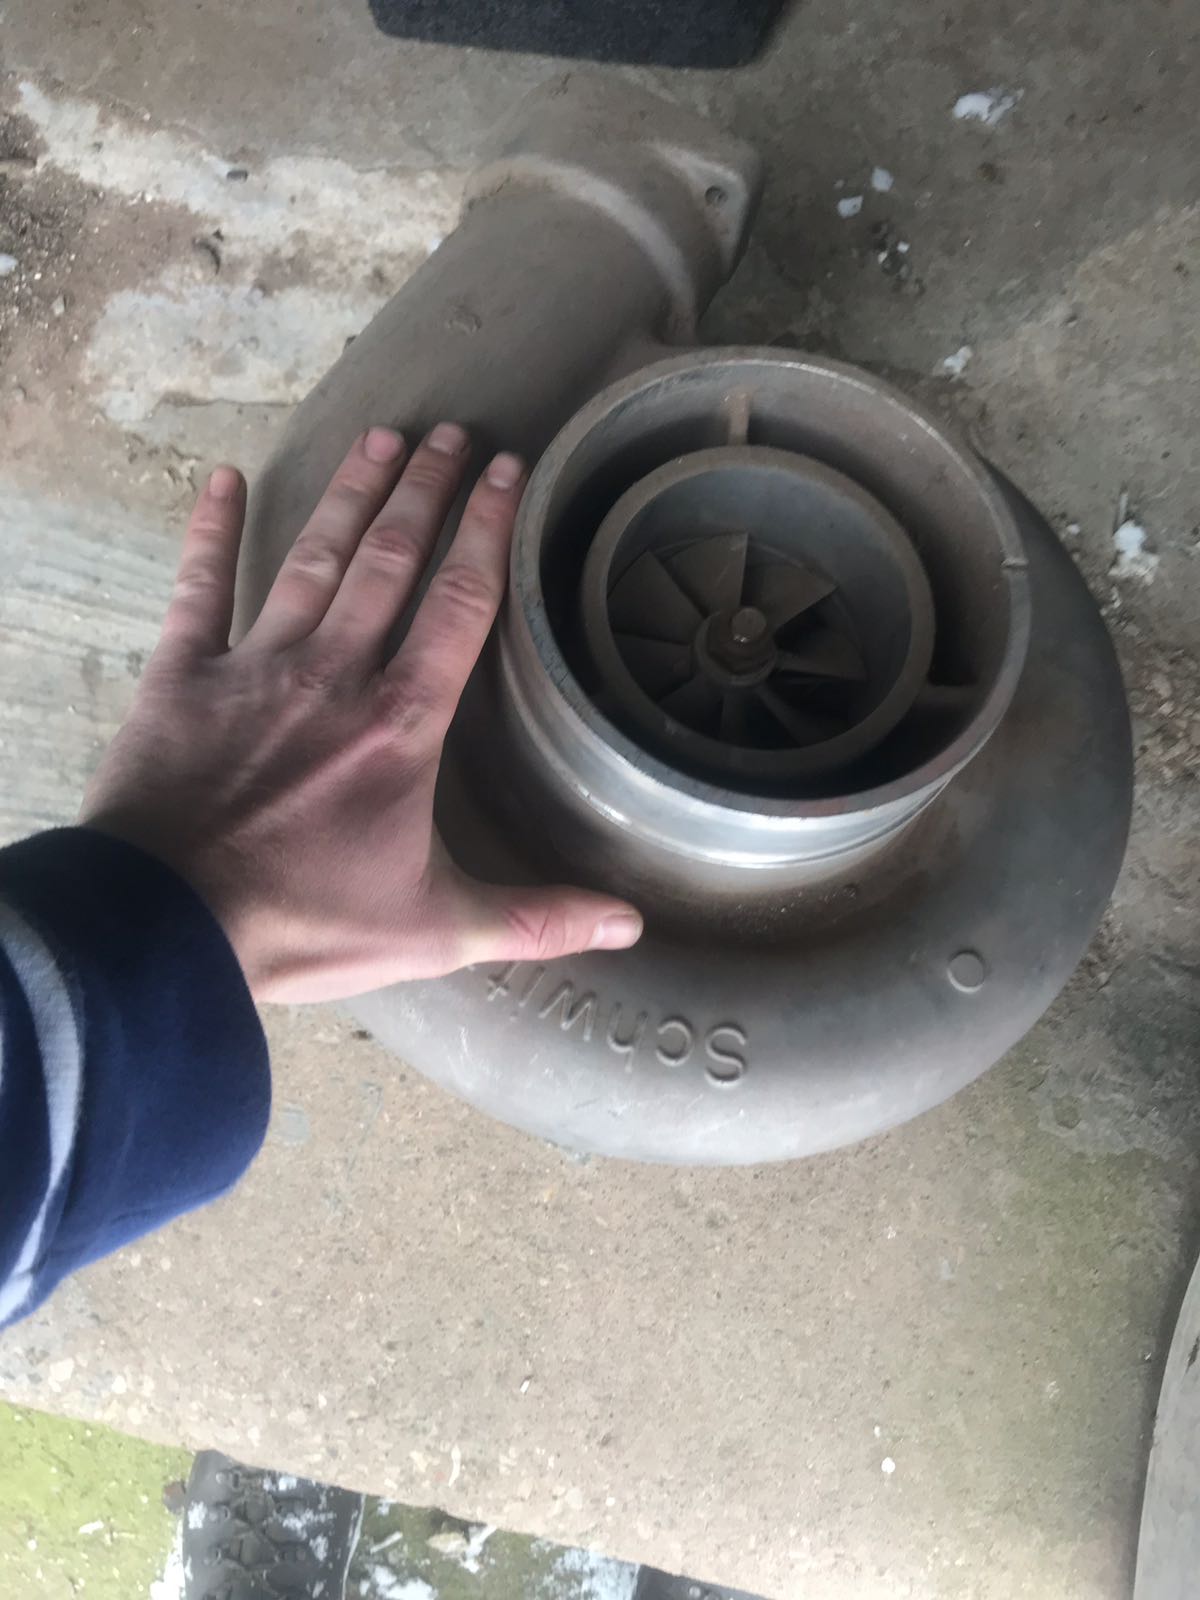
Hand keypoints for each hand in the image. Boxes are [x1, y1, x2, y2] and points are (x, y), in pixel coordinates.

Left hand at [81, 423, 642, 1002]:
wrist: (169, 926)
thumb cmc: (303, 922)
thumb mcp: (435, 930)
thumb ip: (536, 917)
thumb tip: (630, 926)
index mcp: (402, 722)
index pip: (461, 604)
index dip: (488, 532)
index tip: (508, 473)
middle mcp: (335, 672)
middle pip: (390, 561)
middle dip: (425, 492)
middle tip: (452, 435)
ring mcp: (255, 665)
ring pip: (313, 559)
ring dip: (350, 495)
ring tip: (382, 438)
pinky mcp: (184, 676)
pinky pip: (200, 589)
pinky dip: (211, 534)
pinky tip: (222, 480)